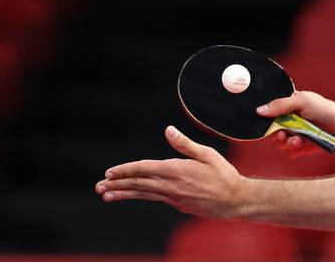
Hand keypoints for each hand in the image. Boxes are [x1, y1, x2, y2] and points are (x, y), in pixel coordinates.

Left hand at [96, 126, 246, 218]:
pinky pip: (154, 198)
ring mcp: (174, 198)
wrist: (235, 201)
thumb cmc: (224, 174)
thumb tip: (168, 129)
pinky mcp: (178, 204)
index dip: (126, 171)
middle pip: (139, 185)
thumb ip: (184, 143)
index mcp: (177, 171)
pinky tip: (133, 194)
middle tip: (99, 186)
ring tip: (106, 195)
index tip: (110, 172)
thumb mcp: (207, 154)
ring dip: (123, 194)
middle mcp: (172, 187)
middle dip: (117, 185)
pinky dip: (140, 196)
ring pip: (143, 194)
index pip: (144, 170)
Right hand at [256, 90, 334, 157]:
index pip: (270, 113)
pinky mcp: (301, 147)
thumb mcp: (301, 101)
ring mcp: (295, 134)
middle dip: (277, 135)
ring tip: (298, 141)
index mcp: (288, 106)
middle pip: (272, 131)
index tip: (269, 123)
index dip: (267, 119)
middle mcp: (290, 120)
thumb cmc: (325, 110)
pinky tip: (304, 145)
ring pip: (280, 143)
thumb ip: (280, 105)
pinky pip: (289, 153)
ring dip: (287, 143)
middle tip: (283, 135)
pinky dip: (295, 150)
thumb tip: (259, 110)